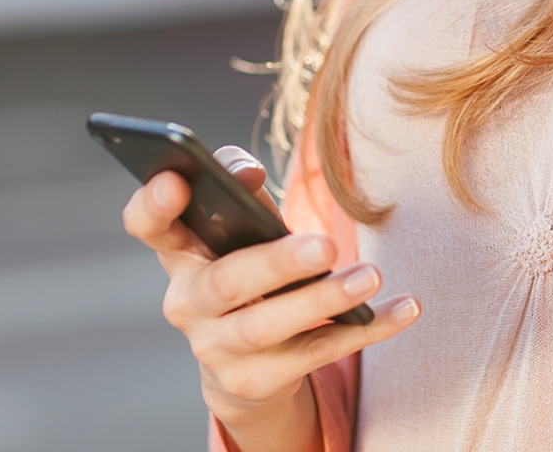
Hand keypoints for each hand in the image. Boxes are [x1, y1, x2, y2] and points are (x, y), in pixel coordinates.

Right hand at [122, 146, 419, 451]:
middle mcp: (187, 304)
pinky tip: (404, 308)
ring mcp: (217, 348)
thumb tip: (246, 170)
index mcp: (180, 252)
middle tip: (327, 245)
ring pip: (268, 328)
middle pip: (225, 283)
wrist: (246, 361)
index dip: (153, 204)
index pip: (148, 225)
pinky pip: (316, 355)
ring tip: (370, 276)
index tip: (177, 180)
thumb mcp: (242, 226)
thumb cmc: (248, 266)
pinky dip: (365, 330)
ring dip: (323, 301)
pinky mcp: (255, 381)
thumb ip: (240, 187)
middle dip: (277, 264)